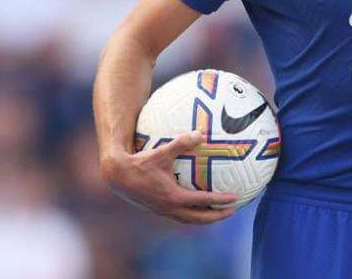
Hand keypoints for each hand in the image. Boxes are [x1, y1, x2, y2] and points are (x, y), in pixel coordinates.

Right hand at [101, 131, 238, 223]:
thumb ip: (182, 142)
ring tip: (217, 212)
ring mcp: (162, 210)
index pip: (203, 201)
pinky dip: (191, 212)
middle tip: (232, 210)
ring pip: (187, 219)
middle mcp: (168, 208)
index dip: (220, 200)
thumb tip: (201, 132)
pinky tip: (195, 203)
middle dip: (216, 216)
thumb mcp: (162, 151)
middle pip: (198, 218)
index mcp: (173, 197)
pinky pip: (178, 214)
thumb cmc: (139, 162)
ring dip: (203, 218)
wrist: (116, 175)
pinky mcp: (156, 208)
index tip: (236, 198)